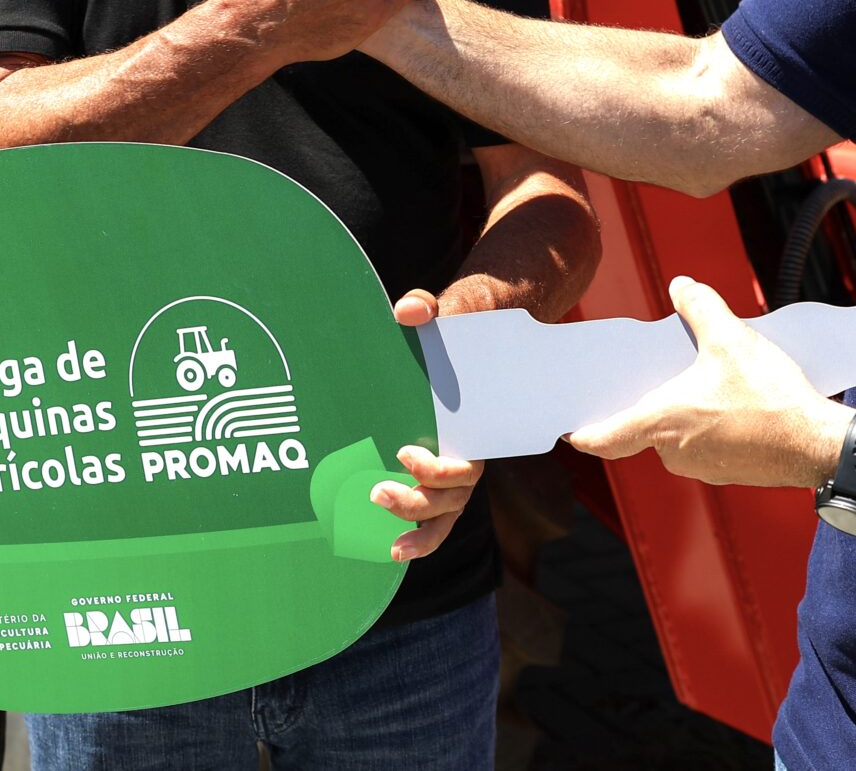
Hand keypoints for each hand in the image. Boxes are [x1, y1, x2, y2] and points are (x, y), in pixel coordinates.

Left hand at [375, 286, 483, 559]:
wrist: (478, 333)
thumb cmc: (466, 325)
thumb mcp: (453, 308)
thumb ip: (431, 305)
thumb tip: (409, 310)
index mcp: (477, 423)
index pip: (466, 462)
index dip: (438, 469)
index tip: (404, 453)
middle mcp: (469, 452)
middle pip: (452, 496)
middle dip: (417, 501)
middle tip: (377, 491)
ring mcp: (452, 468)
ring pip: (444, 513)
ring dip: (417, 529)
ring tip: (390, 546)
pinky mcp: (434, 473)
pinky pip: (434, 515)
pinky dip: (419, 537)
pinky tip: (392, 549)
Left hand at [565, 277, 848, 488]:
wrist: (819, 443)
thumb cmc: (772, 398)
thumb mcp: (733, 338)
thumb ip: (701, 307)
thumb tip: (681, 285)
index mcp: (664, 422)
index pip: (606, 438)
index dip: (584, 432)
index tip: (569, 429)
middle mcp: (676, 452)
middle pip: (644, 428)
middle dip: (647, 401)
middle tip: (652, 372)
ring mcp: (703, 467)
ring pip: (676, 436)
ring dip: (680, 412)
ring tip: (698, 379)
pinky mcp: (729, 472)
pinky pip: (703, 446)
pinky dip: (706, 425)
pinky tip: (727, 400)